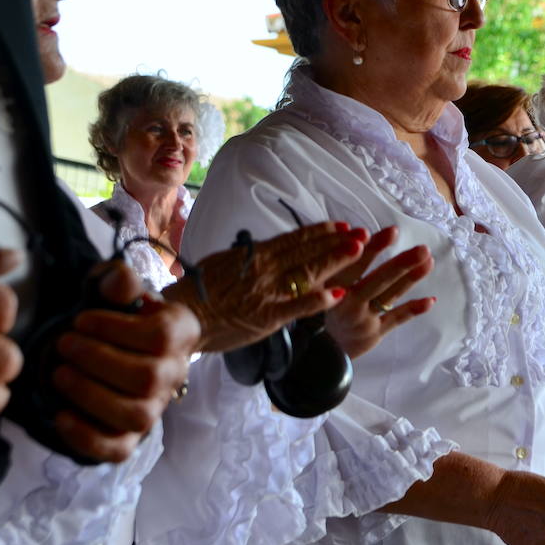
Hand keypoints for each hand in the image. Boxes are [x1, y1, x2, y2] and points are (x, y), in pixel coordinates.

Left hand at [52, 262, 199, 461]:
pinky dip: (87, 437)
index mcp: (180, 332)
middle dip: (98, 360)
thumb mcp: (116, 287)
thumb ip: (118, 280)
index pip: (160, 337)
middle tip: (64, 344)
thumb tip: (121, 285)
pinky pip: (119, 449)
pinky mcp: (132, 436)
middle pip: (148, 379)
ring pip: (136, 416)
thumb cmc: (118, 313)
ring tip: (60, 374)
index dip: (116, 330)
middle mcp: (175, 373)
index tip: (80, 320)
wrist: (124, 344)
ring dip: (91, 395)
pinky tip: (61, 415)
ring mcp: (156, 408)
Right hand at [164, 222, 369, 352]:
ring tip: (359, 251)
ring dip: (335, 260)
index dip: (321, 232)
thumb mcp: (225, 262)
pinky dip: (319, 299)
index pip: (295, 239)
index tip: (342, 227)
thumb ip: (250, 256)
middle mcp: (265, 268)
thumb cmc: (199, 291)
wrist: (180, 316)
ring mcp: (268, 292)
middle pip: (308, 252)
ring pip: (308, 272)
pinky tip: (338, 293)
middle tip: (363, 234)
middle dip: (338, 242)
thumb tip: (267, 248)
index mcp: (255, 254)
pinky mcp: (267, 316)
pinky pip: (297, 306)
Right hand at [324, 227, 435, 358]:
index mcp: (332, 287)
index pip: (354, 265)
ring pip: (389, 296)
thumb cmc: (326, 304)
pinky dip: (413, 309)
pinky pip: (396, 319)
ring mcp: (363, 320)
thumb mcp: (322, 283)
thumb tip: (359, 233)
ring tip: (429, 261)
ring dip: (410, 279)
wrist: (320, 347)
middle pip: (377, 280)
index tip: (392, 232)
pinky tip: (431, 300)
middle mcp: (348, 304)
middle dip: (401, 264)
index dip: (373, 248)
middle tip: (422, 249)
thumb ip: (338, 262)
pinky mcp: (375, 333)